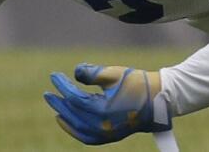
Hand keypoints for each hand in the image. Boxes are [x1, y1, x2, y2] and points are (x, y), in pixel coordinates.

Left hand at [44, 63, 170, 144]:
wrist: (160, 99)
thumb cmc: (138, 84)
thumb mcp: (115, 74)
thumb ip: (93, 73)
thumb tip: (75, 71)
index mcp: (102, 110)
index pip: (74, 98)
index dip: (63, 86)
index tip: (54, 76)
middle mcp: (101, 126)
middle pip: (73, 113)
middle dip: (59, 102)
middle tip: (49, 92)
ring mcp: (105, 134)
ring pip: (77, 127)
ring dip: (65, 116)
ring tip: (56, 106)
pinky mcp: (109, 137)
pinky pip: (85, 137)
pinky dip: (74, 129)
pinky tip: (66, 121)